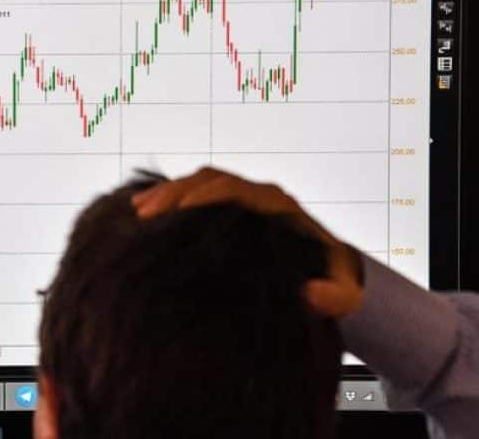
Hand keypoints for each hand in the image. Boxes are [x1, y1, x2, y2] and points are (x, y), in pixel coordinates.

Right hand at [131, 167, 363, 318]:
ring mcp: (244, 196)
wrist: (333, 269)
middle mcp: (261, 194)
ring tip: (137, 210)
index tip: (175, 212)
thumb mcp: (341, 293)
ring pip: (200, 182)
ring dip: (168, 192)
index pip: (236, 191)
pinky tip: (144, 210)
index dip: (204, 198)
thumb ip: (334, 297)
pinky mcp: (232, 205)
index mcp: (280, 206)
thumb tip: (311, 294)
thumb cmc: (333, 281)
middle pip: (211, 180)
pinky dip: (172, 197)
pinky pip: (197, 191)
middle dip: (175, 193)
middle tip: (143, 213)